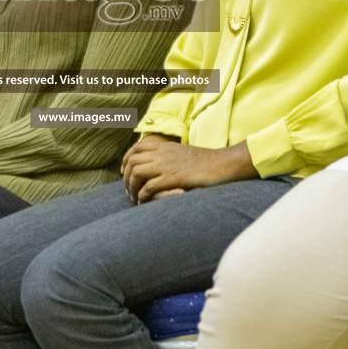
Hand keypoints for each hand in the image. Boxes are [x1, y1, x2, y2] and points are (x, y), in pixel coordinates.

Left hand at [120, 136, 255, 203]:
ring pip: (136, 172)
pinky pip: (148, 186)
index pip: (137, 147)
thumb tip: (162, 164)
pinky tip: (143, 201)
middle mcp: (162, 154)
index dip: (127, 159)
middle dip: (125, 176)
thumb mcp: (185, 153)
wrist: (222, 164)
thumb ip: (171, 156)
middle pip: (132, 160)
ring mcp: (166, 165)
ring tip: (133, 198)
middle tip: (127, 189)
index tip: (125, 171)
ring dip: (131, 187)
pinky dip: (142, 195)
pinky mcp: (172, 178)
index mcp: (166, 146)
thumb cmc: (207, 162)